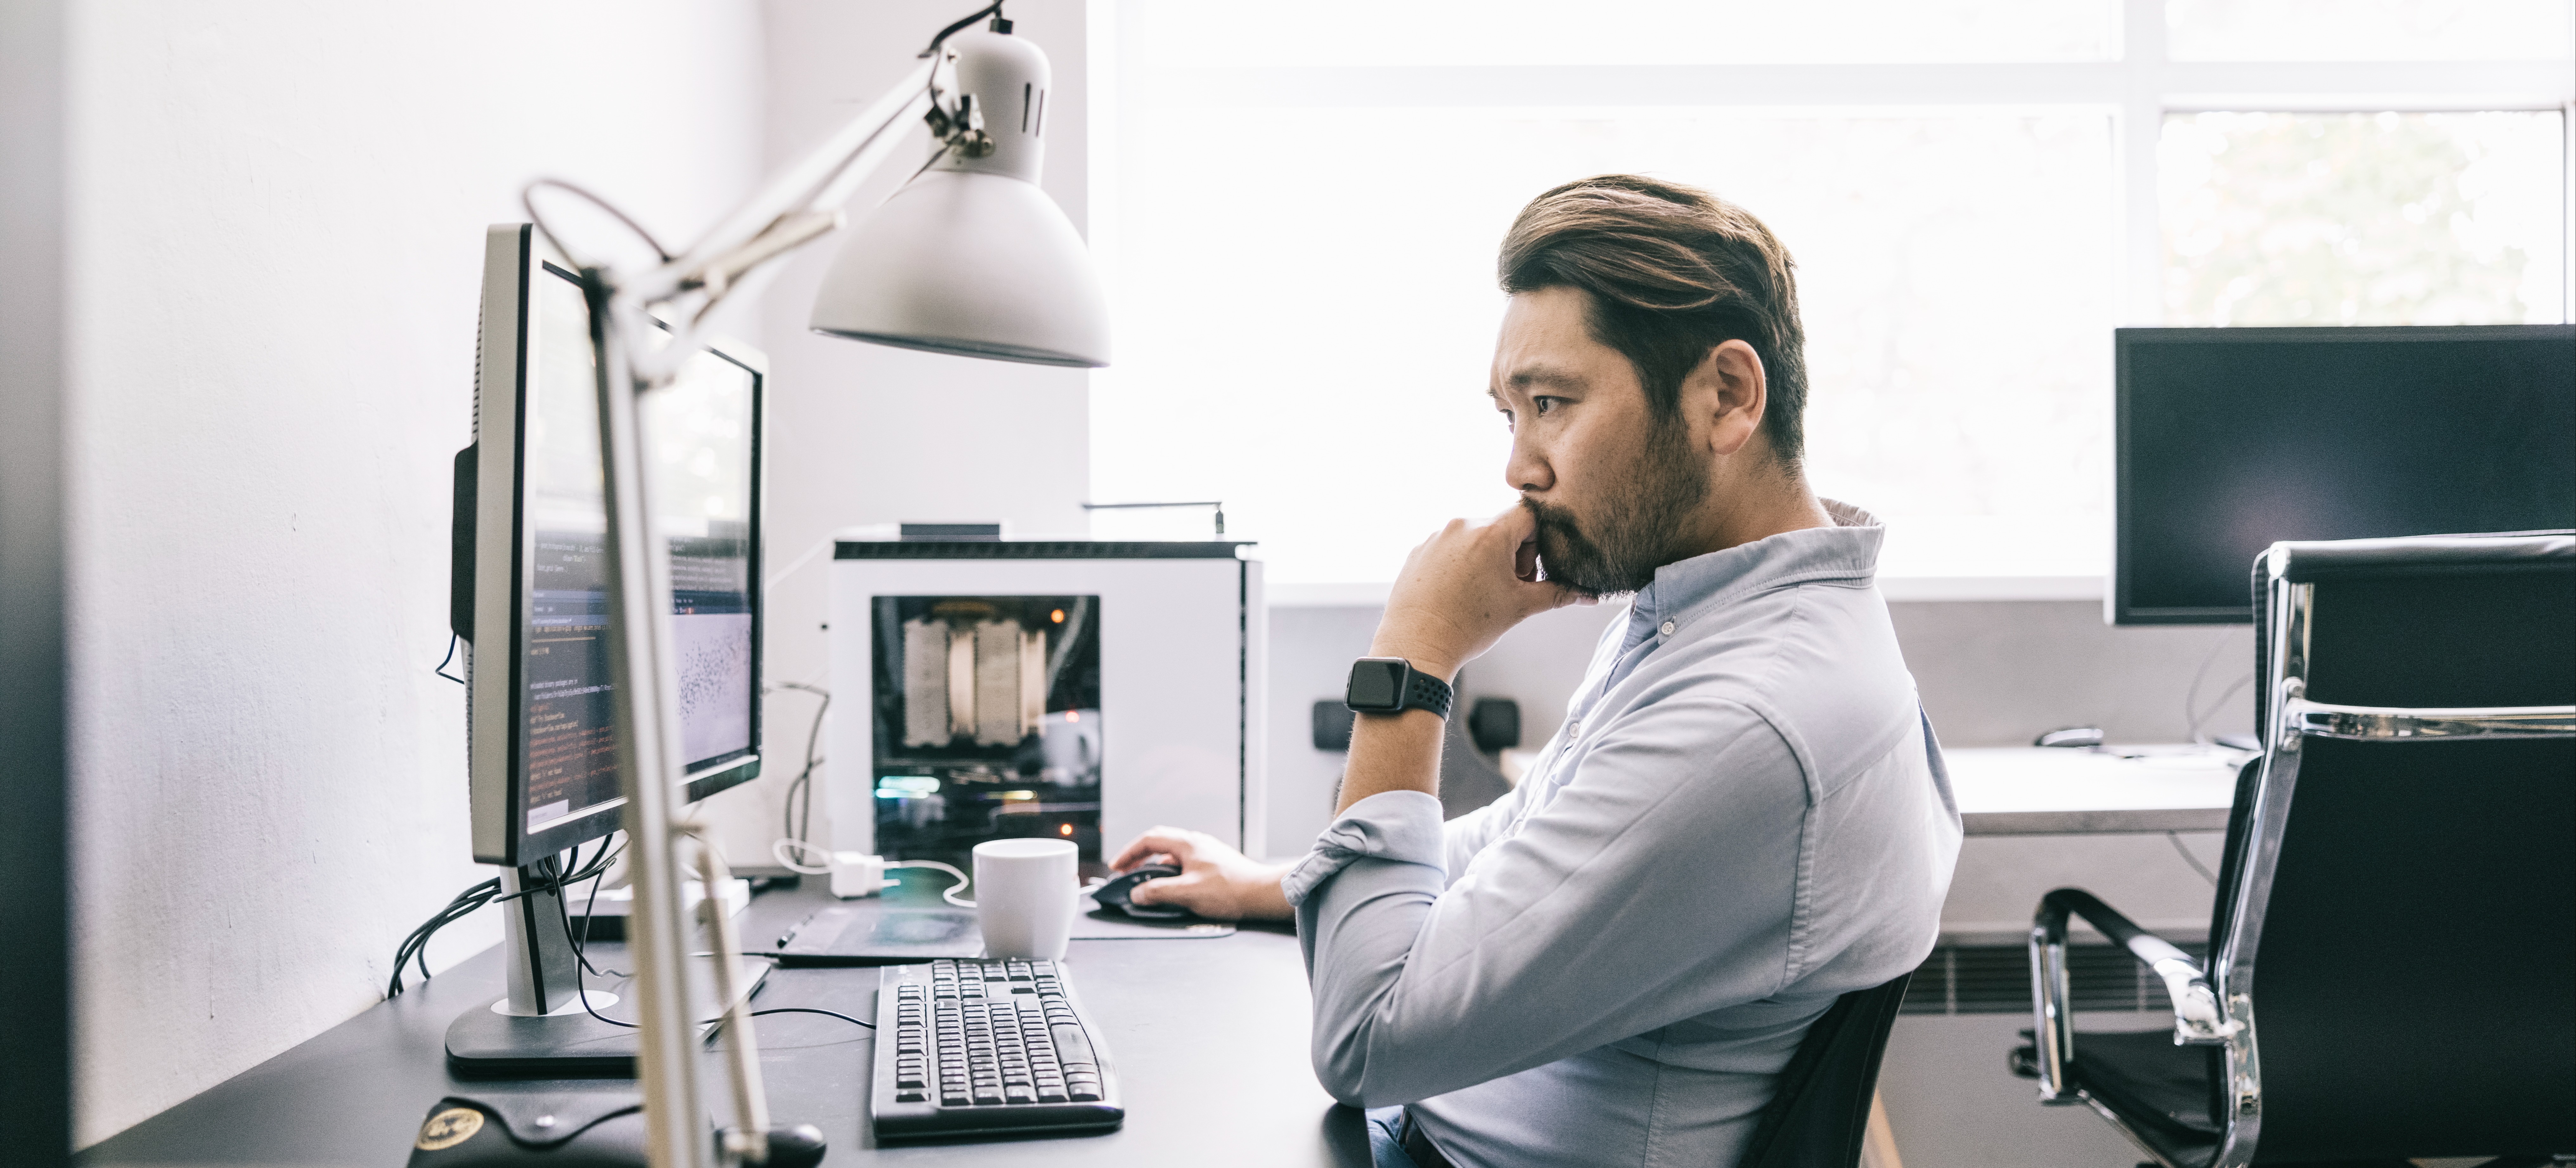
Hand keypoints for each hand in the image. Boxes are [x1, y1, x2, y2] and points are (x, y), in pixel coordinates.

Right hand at [1107, 826, 1292, 921]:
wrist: (1262, 894)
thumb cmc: (1231, 890)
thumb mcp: (1187, 893)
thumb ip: (1158, 892)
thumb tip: (1137, 893)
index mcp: (1188, 844)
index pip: (1149, 839)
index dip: (1129, 853)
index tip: (1117, 867)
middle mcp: (1196, 843)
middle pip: (1159, 844)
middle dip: (1139, 858)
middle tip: (1126, 873)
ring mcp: (1206, 853)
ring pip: (1172, 856)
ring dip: (1155, 868)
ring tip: (1146, 885)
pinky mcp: (1213, 865)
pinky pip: (1184, 865)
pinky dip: (1171, 874)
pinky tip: (1171, 890)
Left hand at [1373, 504, 1593, 680]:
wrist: (1416, 646)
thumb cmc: (1469, 627)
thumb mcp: (1520, 608)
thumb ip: (1557, 594)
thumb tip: (1589, 594)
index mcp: (1490, 533)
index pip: (1529, 513)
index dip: (1537, 540)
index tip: (1527, 570)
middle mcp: (1461, 526)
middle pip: (1501, 526)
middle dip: (1512, 554)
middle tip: (1507, 588)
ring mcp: (1436, 537)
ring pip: (1475, 537)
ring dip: (1485, 559)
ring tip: (1479, 594)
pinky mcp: (1419, 550)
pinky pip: (1449, 548)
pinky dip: (1459, 565)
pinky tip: (1456, 594)